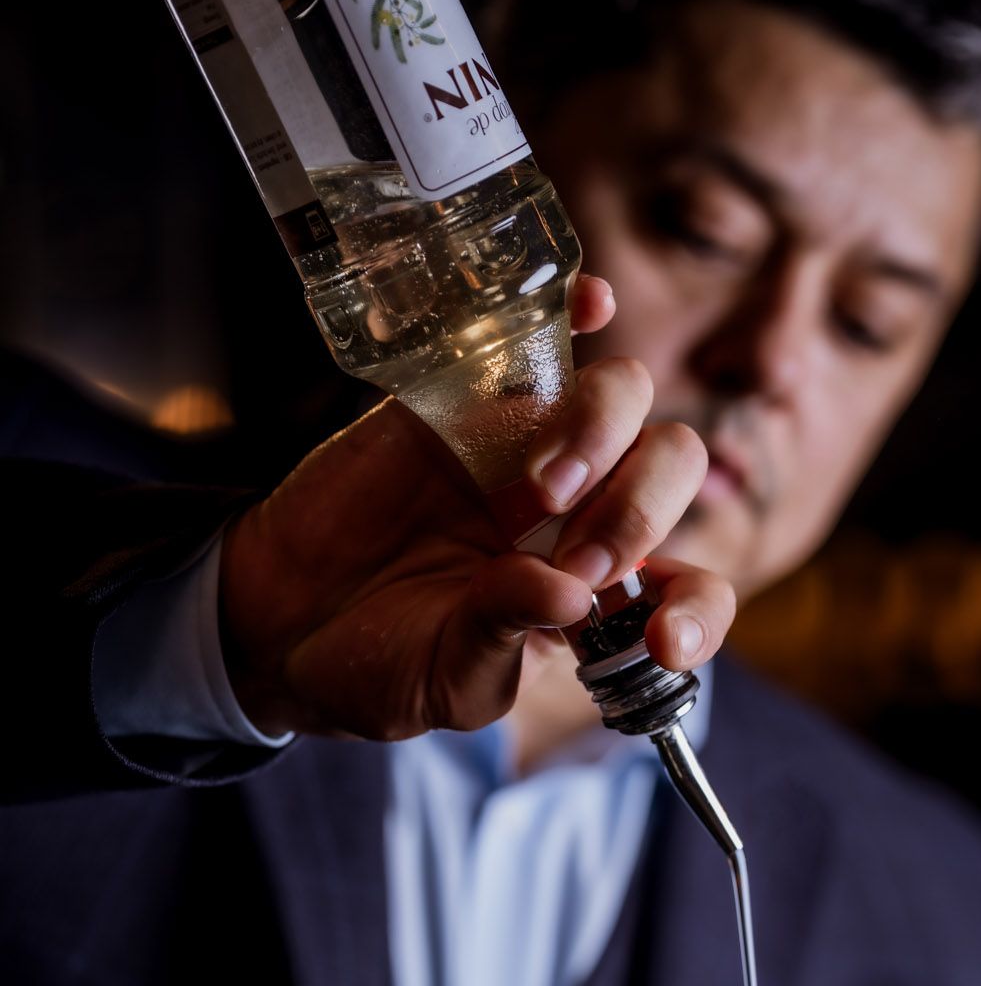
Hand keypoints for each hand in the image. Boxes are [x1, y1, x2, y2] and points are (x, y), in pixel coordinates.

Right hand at [219, 275, 733, 739]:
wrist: (278, 618)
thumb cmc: (375, 664)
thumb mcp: (447, 679)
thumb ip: (506, 637)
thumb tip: (570, 595)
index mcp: (594, 595)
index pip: (687, 588)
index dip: (697, 609)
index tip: (664, 640)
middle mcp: (578, 513)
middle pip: (669, 468)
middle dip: (639, 509)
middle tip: (574, 553)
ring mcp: (523, 446)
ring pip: (621, 398)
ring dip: (603, 431)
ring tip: (539, 486)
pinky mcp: (461, 397)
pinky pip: (535, 335)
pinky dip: (576, 310)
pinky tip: (589, 306)